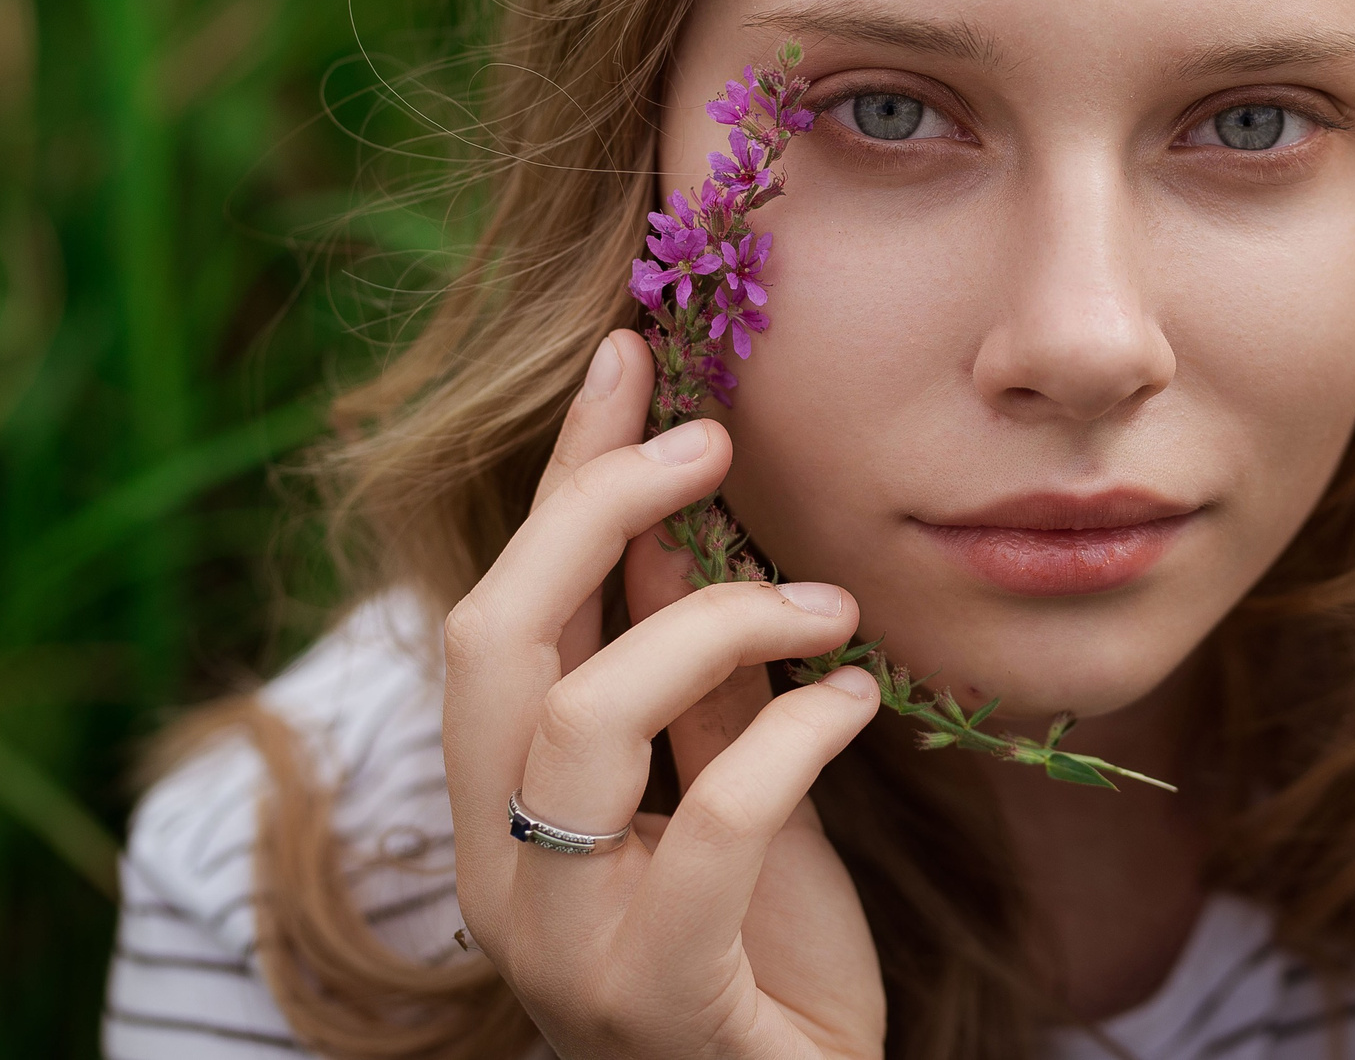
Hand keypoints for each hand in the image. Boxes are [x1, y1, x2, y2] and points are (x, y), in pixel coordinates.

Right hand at [442, 329, 887, 1059]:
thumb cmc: (762, 951)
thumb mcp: (720, 778)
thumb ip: (683, 667)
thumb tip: (664, 516)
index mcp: (502, 807)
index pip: (499, 603)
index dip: (561, 475)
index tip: (629, 359)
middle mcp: (499, 870)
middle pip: (494, 637)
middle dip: (599, 507)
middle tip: (717, 441)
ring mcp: (564, 941)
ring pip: (579, 716)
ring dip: (714, 621)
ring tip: (827, 606)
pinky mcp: (660, 995)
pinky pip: (715, 823)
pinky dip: (798, 732)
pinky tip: (860, 698)